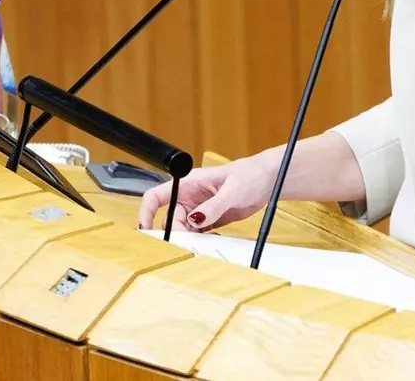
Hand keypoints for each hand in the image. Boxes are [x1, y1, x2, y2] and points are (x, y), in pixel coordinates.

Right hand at [136, 157, 276, 231]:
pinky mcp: (209, 220)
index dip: (146, 212)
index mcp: (189, 183)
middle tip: (192, 241)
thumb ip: (214, 206)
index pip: (156, 196)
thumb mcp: (232, 189)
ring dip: (191, 239)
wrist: (268, 180)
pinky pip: (198, 235)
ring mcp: (199, 209)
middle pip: (170, 220)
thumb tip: (195, 220)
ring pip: (183, 230)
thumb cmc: (250, 174)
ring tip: (209, 239)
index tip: (145, 229)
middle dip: (178, 233)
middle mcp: (190, 197)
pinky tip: (214, 239)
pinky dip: (202, 241)